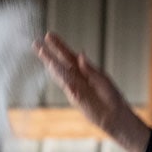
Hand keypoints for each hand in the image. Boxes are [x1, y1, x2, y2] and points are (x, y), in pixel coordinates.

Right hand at [33, 32, 149, 151]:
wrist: (115, 116)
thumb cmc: (112, 97)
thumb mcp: (103, 80)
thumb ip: (90, 69)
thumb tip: (80, 55)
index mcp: (85, 69)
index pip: (69, 55)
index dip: (59, 46)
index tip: (49, 35)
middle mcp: (77, 77)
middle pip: (61, 64)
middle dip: (49, 54)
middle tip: (36, 44)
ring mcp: (75, 87)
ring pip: (61, 74)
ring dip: (51, 64)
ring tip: (42, 54)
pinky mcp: (75, 98)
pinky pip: (67, 87)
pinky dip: (62, 78)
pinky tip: (54, 70)